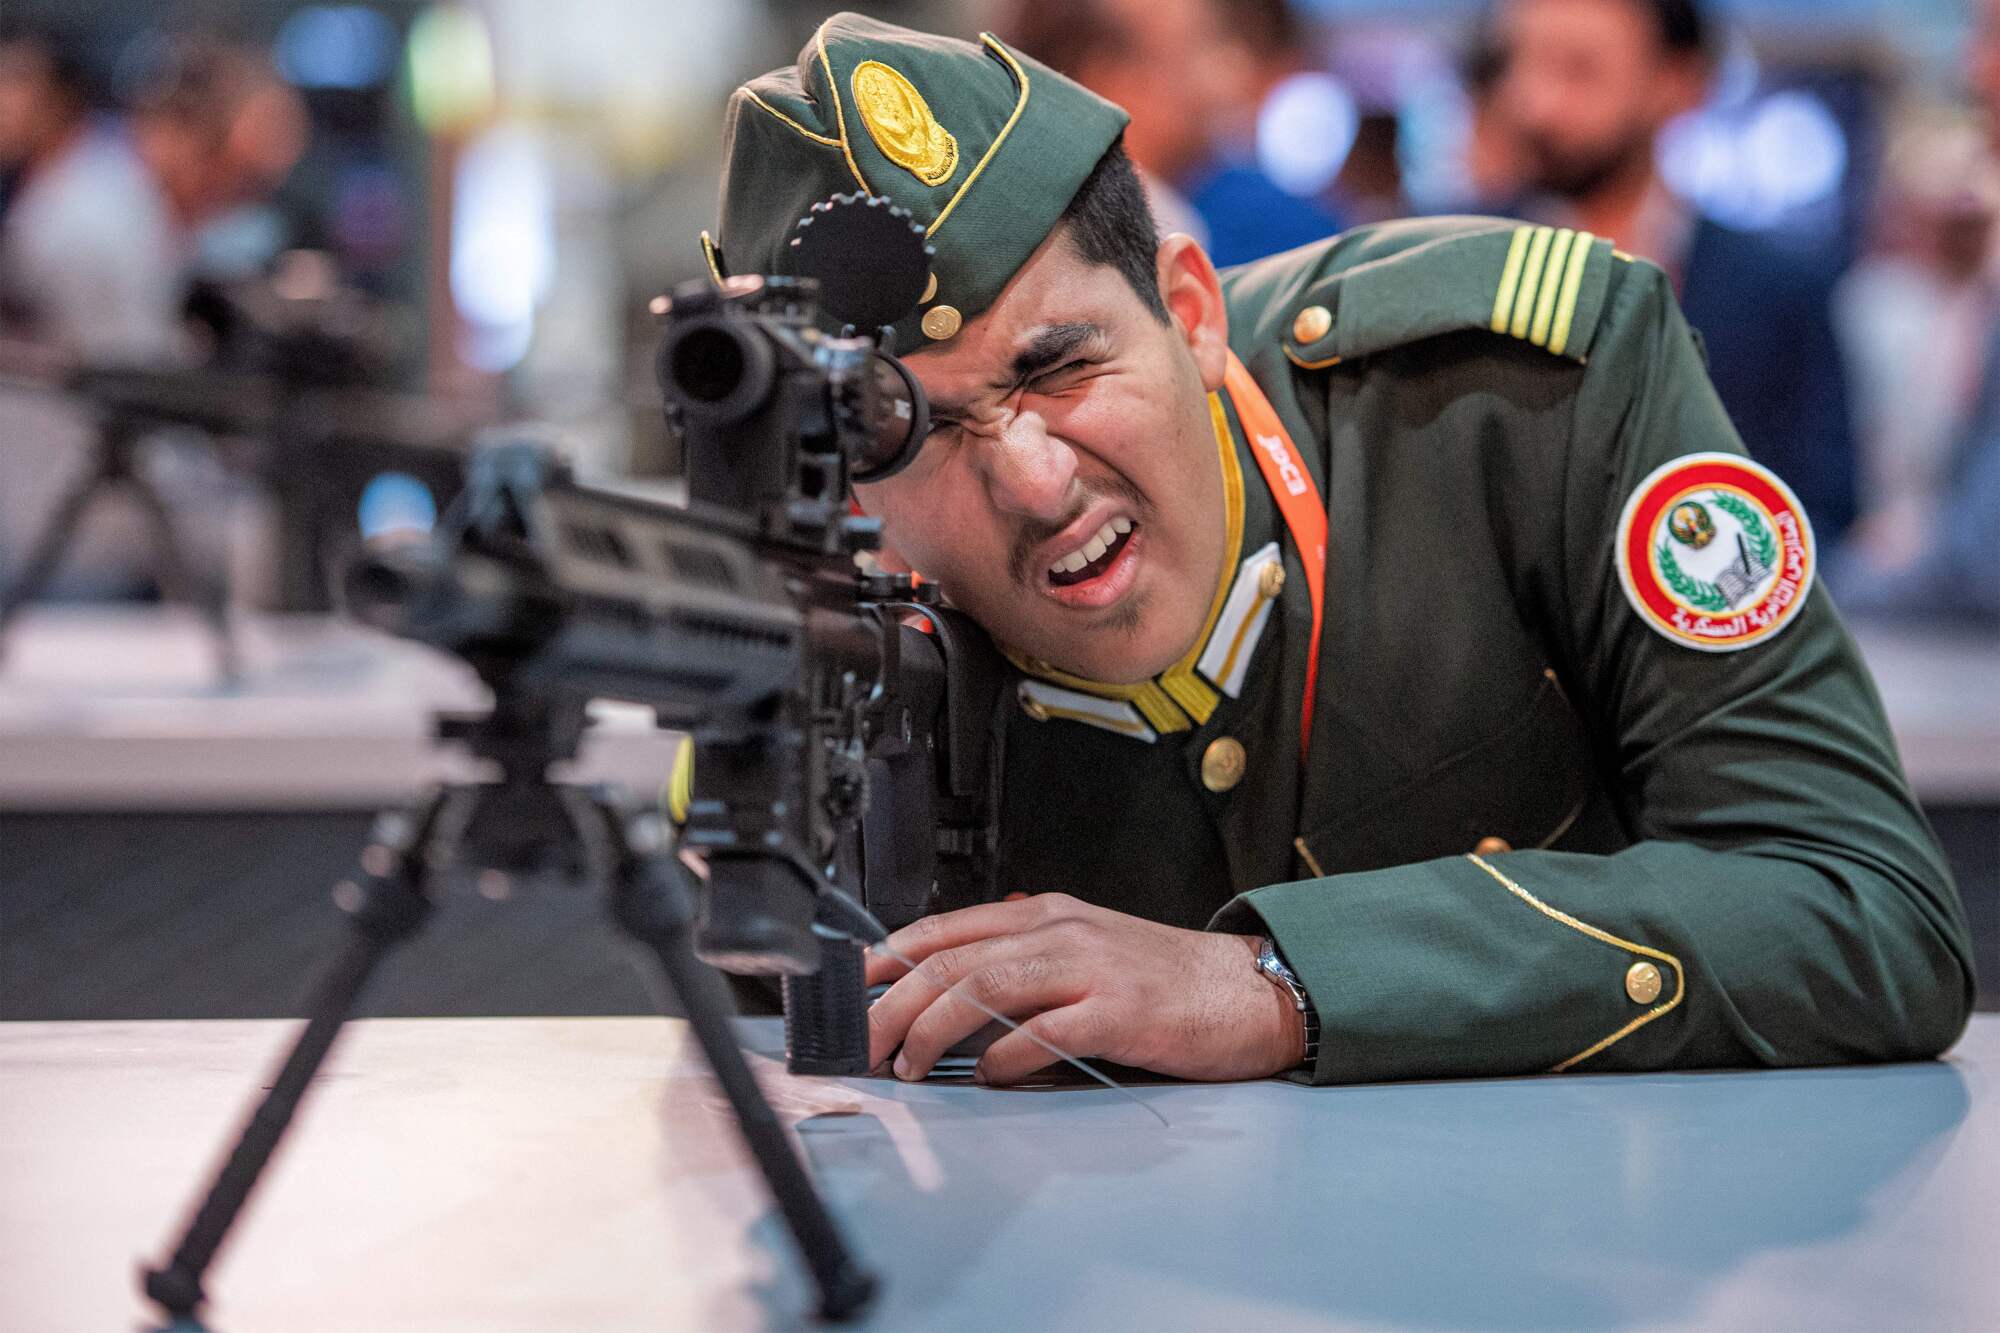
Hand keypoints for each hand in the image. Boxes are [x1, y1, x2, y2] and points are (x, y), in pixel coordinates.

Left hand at [862, 892, 1306, 1084]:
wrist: (1248, 990)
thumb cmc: (1165, 980)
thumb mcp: (1086, 949)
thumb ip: (1025, 963)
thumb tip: (953, 994)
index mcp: (1049, 916)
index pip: (947, 927)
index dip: (890, 956)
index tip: (852, 986)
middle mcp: (1062, 933)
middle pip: (953, 960)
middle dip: (894, 1003)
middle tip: (864, 1041)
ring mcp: (1091, 969)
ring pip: (984, 987)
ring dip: (933, 1029)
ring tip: (909, 1065)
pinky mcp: (1119, 1012)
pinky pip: (1044, 1032)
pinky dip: (1004, 1055)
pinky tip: (986, 1074)